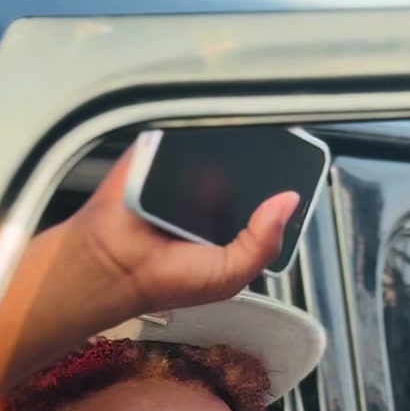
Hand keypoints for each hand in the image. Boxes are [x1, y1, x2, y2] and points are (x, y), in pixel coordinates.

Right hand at [66, 143, 299, 324]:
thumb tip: (288, 202)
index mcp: (227, 225)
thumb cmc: (163, 280)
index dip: (279, 186)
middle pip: (244, 164)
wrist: (114, 265)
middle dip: (258, 161)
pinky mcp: (157, 151)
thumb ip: (263, 244)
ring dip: (223, 142)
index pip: (262, 196)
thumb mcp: (229, 274)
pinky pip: (180, 131)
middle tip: (271, 157)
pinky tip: (198, 141)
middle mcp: (205, 196)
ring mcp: (180, 171)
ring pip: (214, 143)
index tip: (295, 177)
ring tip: (233, 147)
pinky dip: (190, 131)